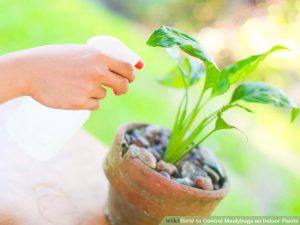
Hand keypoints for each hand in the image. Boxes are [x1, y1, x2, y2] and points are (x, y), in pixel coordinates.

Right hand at [0, 44, 133, 109]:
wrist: (31, 71)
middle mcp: (97, 72)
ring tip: (76, 84)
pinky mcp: (80, 102)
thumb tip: (120, 69)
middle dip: (121, 89)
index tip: (129, 79)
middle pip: (123, 85)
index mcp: (100, 56)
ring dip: (96, 92)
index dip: (130, 75)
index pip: (127, 68)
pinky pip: (94, 105)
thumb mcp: (81, 52)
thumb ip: (100, 59)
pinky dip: (88, 101)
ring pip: (104, 95)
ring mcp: (88, 88)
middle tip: (116, 90)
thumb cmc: (56, 59)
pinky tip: (74, 93)